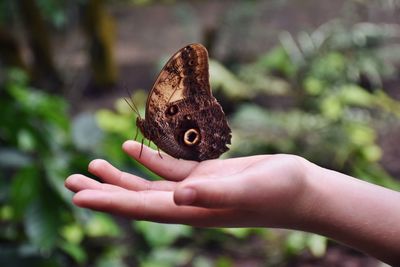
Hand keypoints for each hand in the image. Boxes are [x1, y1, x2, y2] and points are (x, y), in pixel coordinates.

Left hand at [65, 140, 309, 227]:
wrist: (301, 189)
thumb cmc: (281, 192)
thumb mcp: (248, 189)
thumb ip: (213, 194)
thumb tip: (178, 197)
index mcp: (194, 211)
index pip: (142, 209)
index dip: (110, 202)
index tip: (78, 197)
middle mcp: (189, 203)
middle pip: (137, 199)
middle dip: (104, 189)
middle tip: (71, 181)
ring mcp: (197, 189)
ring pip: (149, 183)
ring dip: (121, 175)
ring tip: (92, 164)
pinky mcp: (207, 175)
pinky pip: (171, 166)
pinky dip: (149, 159)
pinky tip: (132, 148)